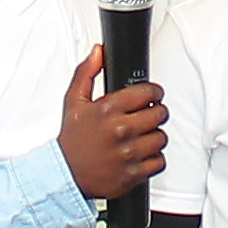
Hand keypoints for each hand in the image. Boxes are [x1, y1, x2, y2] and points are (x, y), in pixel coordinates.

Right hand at [57, 54, 167, 201]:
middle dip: (156, 113)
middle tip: (148, 116)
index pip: (147, 93)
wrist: (66, 175)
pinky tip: (140, 154)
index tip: (153, 96)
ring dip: (155, 136)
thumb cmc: (72, 140)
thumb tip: (98, 52)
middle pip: (159, 114)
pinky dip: (153, 159)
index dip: (154, 93)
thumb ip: (87, 73)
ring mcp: (128, 153)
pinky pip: (159, 161)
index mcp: (107, 110)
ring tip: (141, 137)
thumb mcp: (74, 102)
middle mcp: (120, 130)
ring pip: (161, 138)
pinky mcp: (133, 174)